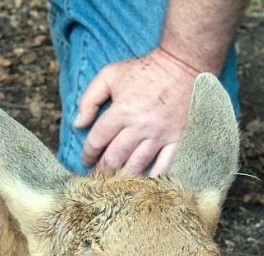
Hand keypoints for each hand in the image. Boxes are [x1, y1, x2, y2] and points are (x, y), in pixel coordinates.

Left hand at [75, 47, 199, 175]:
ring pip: (136, 166)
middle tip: (97, 175)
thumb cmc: (144, 69)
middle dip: (102, 170)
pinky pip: (166, 165)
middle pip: (114, 159)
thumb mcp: (110, 75)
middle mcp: (140, 126)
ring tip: (114, 182)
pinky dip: (154, 178)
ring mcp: (161, 134)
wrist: (184, 63)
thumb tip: (78, 124)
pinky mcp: (179, 138)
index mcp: (122, 111)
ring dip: (122, 177)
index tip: (86, 159)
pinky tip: (144, 183)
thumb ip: (89, 99)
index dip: (87, 154)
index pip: (97, 142)